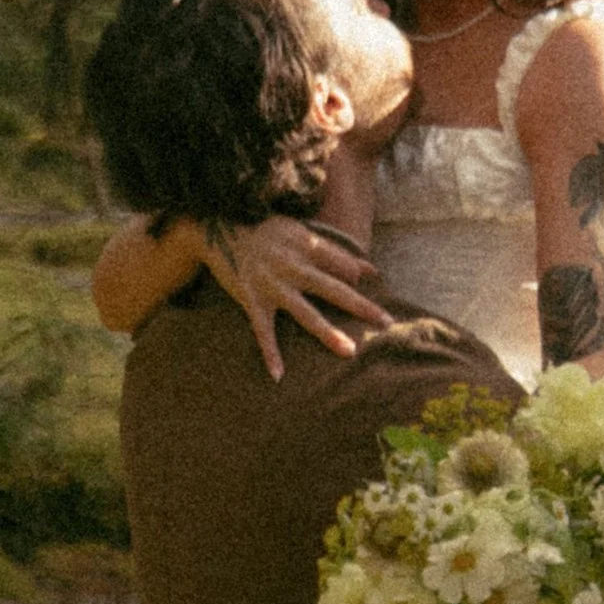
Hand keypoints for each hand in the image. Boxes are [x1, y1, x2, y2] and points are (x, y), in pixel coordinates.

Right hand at [209, 216, 390, 377]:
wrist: (216, 227)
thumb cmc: (265, 231)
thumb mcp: (300, 232)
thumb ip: (334, 251)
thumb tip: (370, 270)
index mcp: (306, 245)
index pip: (344, 265)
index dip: (357, 277)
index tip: (364, 286)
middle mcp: (292, 265)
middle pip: (335, 289)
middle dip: (362, 307)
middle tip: (388, 323)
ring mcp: (272, 284)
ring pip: (306, 313)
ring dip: (328, 334)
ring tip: (350, 351)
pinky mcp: (252, 299)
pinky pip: (263, 331)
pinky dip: (270, 353)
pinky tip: (278, 375)